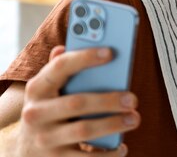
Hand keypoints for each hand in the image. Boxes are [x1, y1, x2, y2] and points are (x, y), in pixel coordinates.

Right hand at [16, 46, 139, 155]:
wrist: (25, 151)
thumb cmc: (49, 110)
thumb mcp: (49, 90)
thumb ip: (59, 68)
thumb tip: (63, 46)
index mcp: (37, 89)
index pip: (60, 67)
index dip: (85, 57)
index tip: (111, 52)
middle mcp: (36, 113)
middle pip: (77, 102)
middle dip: (108, 100)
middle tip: (133, 98)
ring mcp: (44, 139)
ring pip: (83, 130)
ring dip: (113, 124)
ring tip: (135, 118)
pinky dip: (107, 154)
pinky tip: (123, 147)